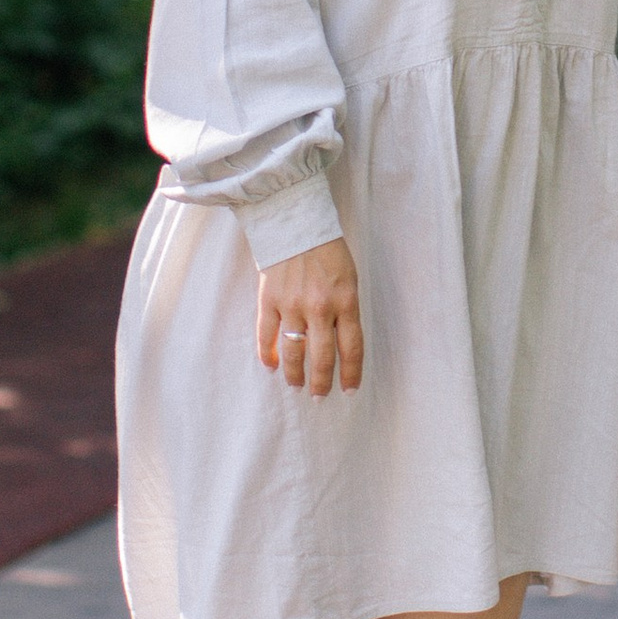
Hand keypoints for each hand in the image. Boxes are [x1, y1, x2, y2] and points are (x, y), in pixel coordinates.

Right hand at [255, 237, 363, 396]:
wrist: (295, 221)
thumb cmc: (327, 249)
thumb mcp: (349, 278)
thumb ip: (345, 309)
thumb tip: (338, 343)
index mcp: (346, 301)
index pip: (351, 348)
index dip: (351, 374)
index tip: (348, 391)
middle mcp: (320, 307)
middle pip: (321, 357)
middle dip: (321, 382)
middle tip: (319, 396)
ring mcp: (292, 304)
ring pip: (293, 352)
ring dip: (295, 373)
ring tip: (296, 385)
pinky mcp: (269, 299)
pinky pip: (266, 335)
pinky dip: (267, 353)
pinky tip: (270, 366)